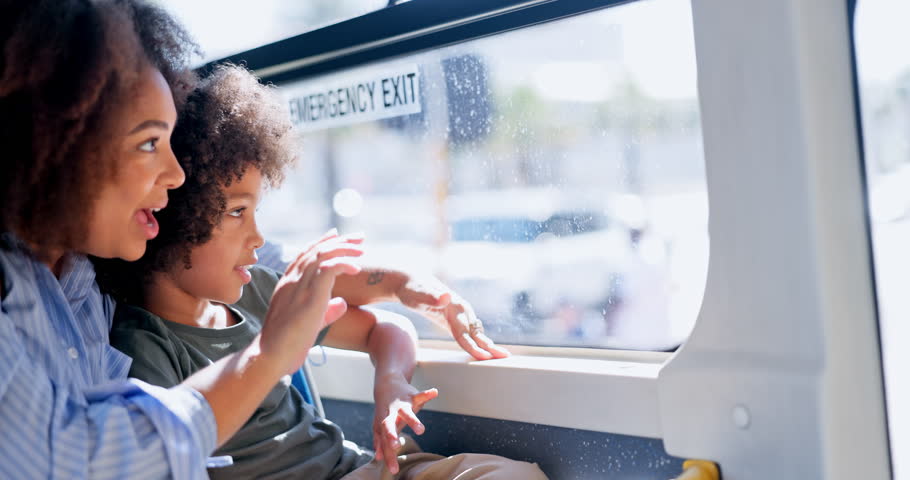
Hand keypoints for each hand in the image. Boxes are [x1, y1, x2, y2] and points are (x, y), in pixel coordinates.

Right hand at [259, 230, 362, 374]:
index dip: (320, 243)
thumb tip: (341, 303)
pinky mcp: (309, 293)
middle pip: (316, 250)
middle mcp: (291, 280)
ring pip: (322, 254)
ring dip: (344, 248)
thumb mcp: (309, 323)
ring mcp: (299, 285)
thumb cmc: (287, 345)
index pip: (304, 255)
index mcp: (287, 284)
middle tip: (358, 237)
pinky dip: (344, 263)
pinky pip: (329, 267)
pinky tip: (356, 268)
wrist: (271, 355)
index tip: (335, 234)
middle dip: (338, 240)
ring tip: (361, 250)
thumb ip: (326, 311)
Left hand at [371, 373, 437, 473]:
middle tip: (396, 446)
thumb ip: (380, 441)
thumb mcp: (380, 424)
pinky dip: (427, 394)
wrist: (386, 383)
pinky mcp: (411, 396)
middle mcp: (390, 415)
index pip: (385, 442)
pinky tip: (435, 392)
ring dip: (413, 421)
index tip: (394, 470)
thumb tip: (378, 458)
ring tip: (421, 430)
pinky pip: (420, 395)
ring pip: (406, 413)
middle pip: (388, 425)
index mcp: (383, 423)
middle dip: (391, 435)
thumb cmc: (385, 409)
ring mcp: (401, 405)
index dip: (389, 456)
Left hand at [397, 276, 509, 359]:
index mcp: (454, 307)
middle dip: (490, 346)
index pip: (464, 333)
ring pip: (477, 332)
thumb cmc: (413, 289)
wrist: (413, 280)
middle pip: (476, 333)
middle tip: (505, 358)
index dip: (474, 346)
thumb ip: (431, 296)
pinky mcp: (458, 317)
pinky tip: (486, 347)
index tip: (484, 357)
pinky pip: (471, 330)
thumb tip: (446, 296)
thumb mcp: (417, 293)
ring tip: (501, 355)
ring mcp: (462, 312)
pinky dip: (480, 339)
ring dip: (488, 344)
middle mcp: (462, 309)